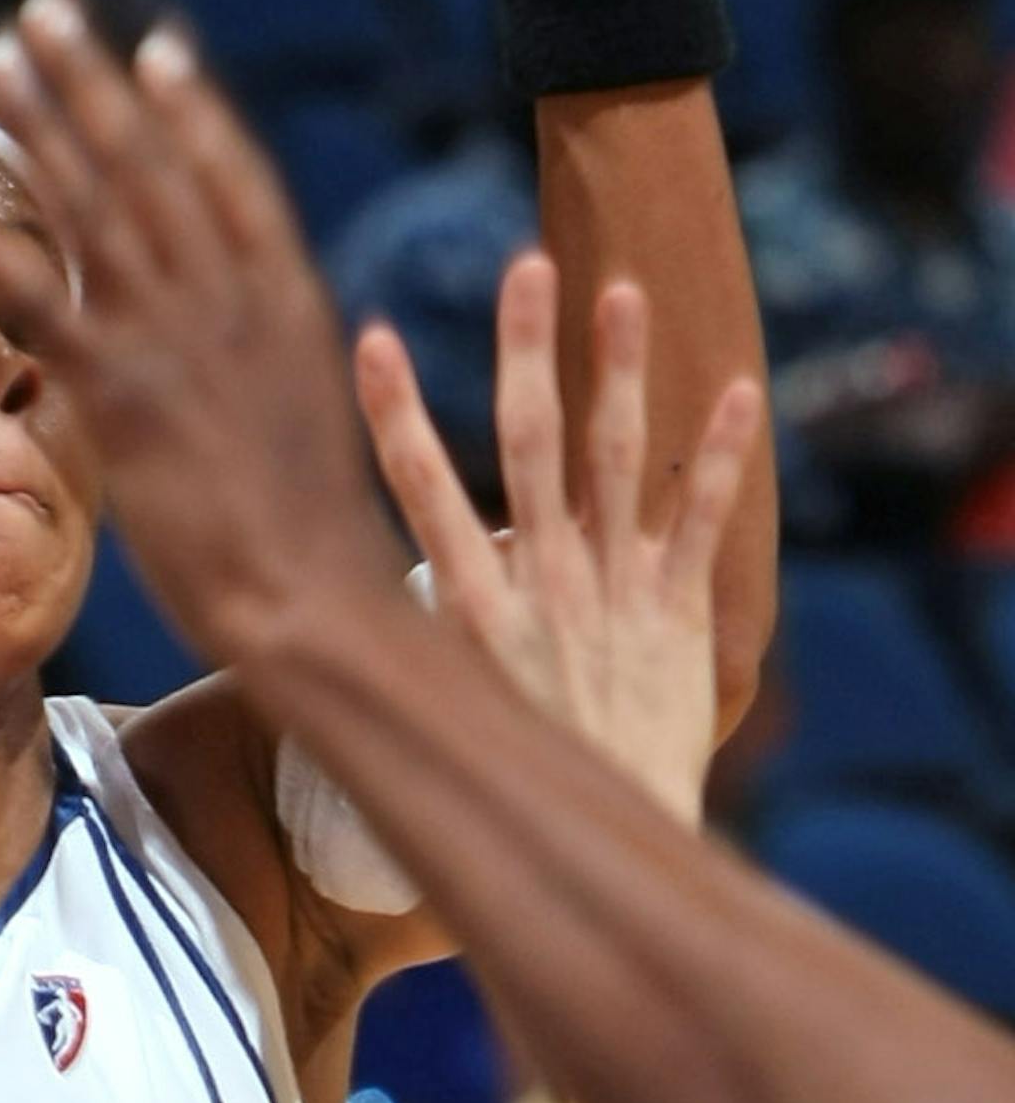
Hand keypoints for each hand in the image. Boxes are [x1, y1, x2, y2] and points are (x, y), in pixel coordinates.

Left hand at [0, 0, 399, 664]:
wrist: (311, 597)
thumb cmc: (315, 526)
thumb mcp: (312, 408)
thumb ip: (274, 347)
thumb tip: (260, 313)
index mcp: (287, 296)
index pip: (235, 174)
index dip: (191, 108)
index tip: (156, 44)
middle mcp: (229, 297)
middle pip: (150, 164)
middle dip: (92, 82)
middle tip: (44, 12)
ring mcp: (171, 341)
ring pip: (95, 208)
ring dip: (39, 126)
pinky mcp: (118, 398)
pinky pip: (43, 308)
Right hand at [353, 254, 760, 822]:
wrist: (615, 839)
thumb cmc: (520, 776)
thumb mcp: (452, 705)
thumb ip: (423, 634)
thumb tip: (364, 592)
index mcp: (473, 607)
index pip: (420, 492)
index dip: (394, 413)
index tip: (371, 337)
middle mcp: (542, 584)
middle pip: (529, 444)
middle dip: (527, 349)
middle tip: (529, 263)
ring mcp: (615, 593)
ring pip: (618, 462)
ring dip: (619, 371)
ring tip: (621, 292)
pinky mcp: (680, 616)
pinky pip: (704, 524)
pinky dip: (722, 457)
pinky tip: (738, 390)